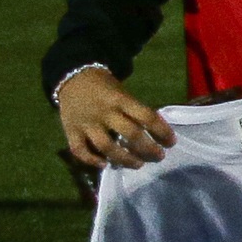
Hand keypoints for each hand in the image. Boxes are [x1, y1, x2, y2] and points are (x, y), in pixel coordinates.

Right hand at [55, 67, 175, 170]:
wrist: (72, 76)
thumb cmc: (105, 88)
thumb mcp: (123, 93)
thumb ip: (135, 111)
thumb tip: (154, 134)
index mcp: (121, 100)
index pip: (147, 117)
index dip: (162, 132)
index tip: (171, 143)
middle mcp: (105, 112)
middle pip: (130, 134)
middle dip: (148, 149)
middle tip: (159, 157)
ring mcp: (86, 123)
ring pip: (107, 146)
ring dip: (125, 159)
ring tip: (138, 164)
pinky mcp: (70, 131)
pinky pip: (79, 150)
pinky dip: (91, 160)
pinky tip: (104, 165)